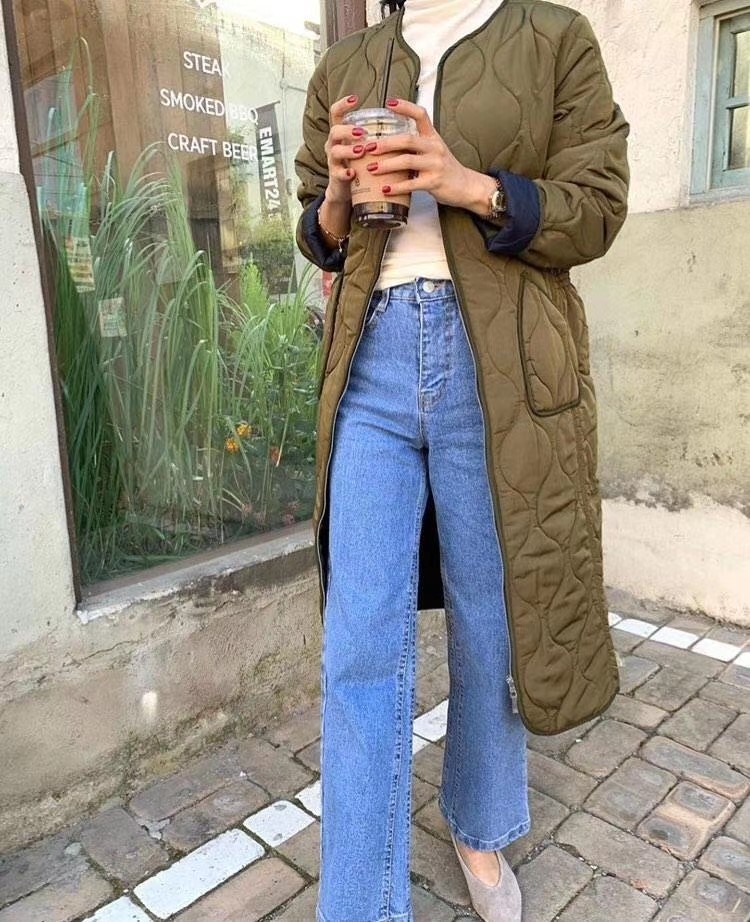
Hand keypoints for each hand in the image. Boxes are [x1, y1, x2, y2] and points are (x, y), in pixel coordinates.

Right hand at [324, 94, 367, 204]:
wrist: (345, 190)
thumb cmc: (359, 165)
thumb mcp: (364, 147)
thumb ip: (375, 135)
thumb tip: (404, 123)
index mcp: (341, 134)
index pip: (336, 113)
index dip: (342, 104)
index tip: (355, 98)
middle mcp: (334, 145)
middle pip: (334, 131)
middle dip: (348, 130)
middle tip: (362, 132)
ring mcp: (333, 161)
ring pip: (335, 151)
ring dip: (348, 150)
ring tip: (361, 151)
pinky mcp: (335, 177)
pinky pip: (337, 174)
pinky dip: (345, 173)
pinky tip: (353, 173)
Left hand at [365, 98, 484, 209]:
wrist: (465, 185)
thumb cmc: (444, 168)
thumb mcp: (434, 150)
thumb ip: (415, 144)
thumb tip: (388, 143)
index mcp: (432, 137)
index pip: (420, 114)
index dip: (405, 107)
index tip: (389, 103)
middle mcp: (434, 148)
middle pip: (407, 140)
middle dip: (385, 143)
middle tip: (368, 147)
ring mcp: (435, 165)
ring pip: (407, 161)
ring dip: (387, 165)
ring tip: (371, 168)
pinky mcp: (434, 182)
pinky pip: (412, 184)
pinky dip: (397, 187)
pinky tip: (385, 188)